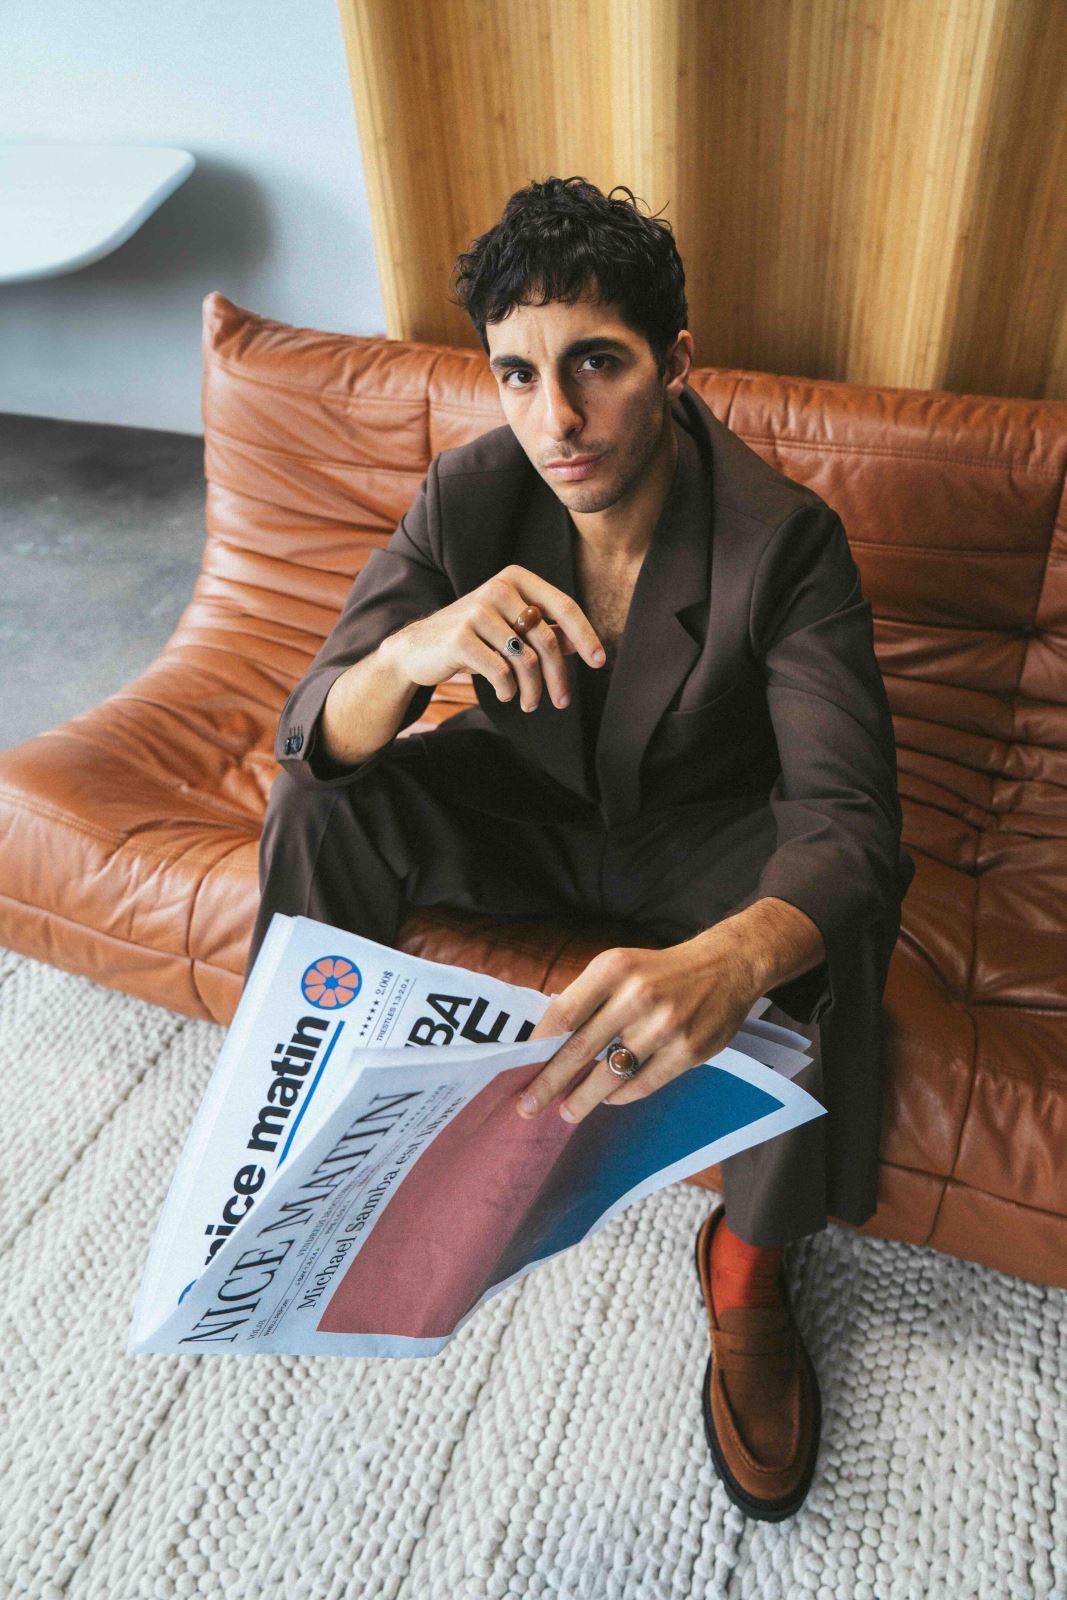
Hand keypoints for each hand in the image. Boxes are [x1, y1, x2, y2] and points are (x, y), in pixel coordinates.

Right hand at [380, 563, 604, 712]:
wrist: (418, 648)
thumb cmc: (473, 638)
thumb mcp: (510, 629)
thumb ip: (544, 632)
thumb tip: (580, 644)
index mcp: (515, 579)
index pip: (563, 606)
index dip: (585, 636)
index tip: (599, 663)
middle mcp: (499, 588)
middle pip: (546, 640)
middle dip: (558, 677)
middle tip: (562, 701)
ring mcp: (478, 611)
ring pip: (526, 660)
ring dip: (532, 690)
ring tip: (529, 703)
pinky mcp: (461, 637)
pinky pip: (501, 671)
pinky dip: (508, 690)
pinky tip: (505, 695)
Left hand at [516, 929, 762, 1124]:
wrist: (727, 967)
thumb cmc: (661, 971)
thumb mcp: (621, 966)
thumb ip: (587, 997)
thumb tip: (547, 1039)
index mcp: (613, 969)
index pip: (564, 1013)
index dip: (538, 1045)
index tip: (519, 1067)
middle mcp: (637, 996)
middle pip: (580, 1049)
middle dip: (548, 1082)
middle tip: (527, 1106)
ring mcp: (664, 1026)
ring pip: (610, 1075)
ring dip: (582, 1099)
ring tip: (566, 1112)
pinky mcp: (687, 1051)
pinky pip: (643, 1084)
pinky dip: (621, 1096)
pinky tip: (608, 1100)